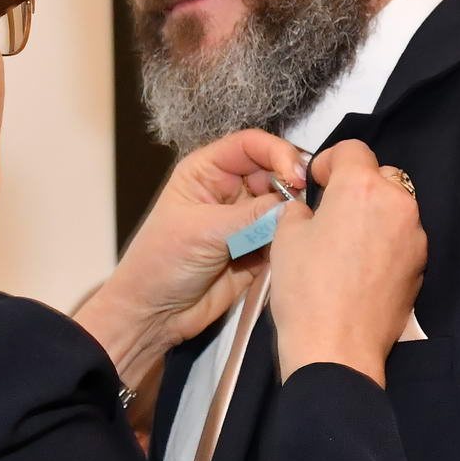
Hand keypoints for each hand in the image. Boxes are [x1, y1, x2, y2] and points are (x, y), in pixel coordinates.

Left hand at [73, 129, 308, 384]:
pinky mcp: (257, 250)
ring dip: (294, 215)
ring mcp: (245, 221)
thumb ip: (250, 216)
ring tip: (300, 229)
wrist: (155, 315)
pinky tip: (294, 248)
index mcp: (207, 171)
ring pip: (283, 206)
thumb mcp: (203, 231)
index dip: (277, 153)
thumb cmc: (161, 263)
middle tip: (304, 205)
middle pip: (273, 172)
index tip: (296, 175)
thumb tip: (292, 205)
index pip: (251, 145)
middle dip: (292, 186)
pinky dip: (292, 240)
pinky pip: (284, 237)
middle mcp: (229, 190)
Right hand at [269, 141, 425, 385]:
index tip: (318, 182)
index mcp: (362, 187)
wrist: (337, 349)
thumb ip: (300, 209)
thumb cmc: (306, 290)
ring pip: (394, 208)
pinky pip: (402, 238)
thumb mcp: (285, 238)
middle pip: (379, 176)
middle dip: (356, 187)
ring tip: (345, 244)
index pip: (353, 149)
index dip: (330, 161)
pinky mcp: (421, 265)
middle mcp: (398, 204)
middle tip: (330, 213)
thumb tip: (311, 209)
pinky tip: (360, 268)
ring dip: (373, 215)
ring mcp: (415, 236)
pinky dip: (384, 242)